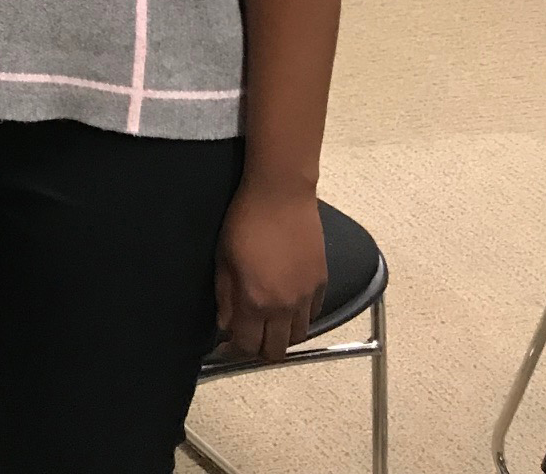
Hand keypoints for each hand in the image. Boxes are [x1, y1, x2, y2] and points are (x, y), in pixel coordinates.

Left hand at [215, 181, 325, 361]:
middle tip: (248, 336)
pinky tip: (287, 305)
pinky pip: (314, 314)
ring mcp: (307, 296)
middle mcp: (285, 306)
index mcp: (256, 301)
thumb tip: (226, 325)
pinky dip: (301, 318)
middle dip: (260, 349)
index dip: (234, 349)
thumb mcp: (223, 259)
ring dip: (282, 336)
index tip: (227, 344)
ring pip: (298, 336)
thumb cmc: (245, 221)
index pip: (247, 345)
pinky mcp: (322, 282)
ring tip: (268, 322)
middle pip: (277, 350)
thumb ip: (225, 297)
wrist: (280, 195)